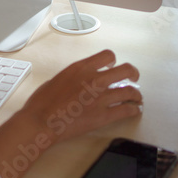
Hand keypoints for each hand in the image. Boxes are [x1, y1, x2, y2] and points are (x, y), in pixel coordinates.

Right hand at [0, 50, 142, 177]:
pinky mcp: (104, 115)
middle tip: (133, 78)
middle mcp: (95, 79)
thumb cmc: (42, 102)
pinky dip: (133, 110)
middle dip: (132, 73)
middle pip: (126, 70)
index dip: (113, 61)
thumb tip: (80, 81)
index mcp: (81, 68)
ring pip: (130, 91)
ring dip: (135, 94)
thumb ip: (74, 77)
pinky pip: (126, 110)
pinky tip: (134, 110)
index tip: (113, 67)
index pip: (108, 56)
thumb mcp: (57, 79)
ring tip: (136, 98)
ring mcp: (101, 98)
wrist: (41, 121)